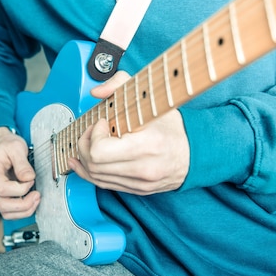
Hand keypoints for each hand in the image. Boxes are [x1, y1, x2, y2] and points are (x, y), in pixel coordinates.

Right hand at [0, 127, 39, 218]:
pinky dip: (23, 210)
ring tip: (36, 199)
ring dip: (24, 210)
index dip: (20, 189)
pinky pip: (11, 210)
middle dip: (24, 204)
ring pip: (6, 212)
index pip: (2, 189)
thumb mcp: (16, 147)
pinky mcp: (3, 195)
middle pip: (3, 205)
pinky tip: (32, 200)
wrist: (1, 144)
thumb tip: (29, 178)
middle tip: (37, 195)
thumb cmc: (7, 144)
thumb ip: (22, 163)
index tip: (31, 180)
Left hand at [68, 71, 189, 194]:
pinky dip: (89, 172)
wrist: (195, 154)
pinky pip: (104, 184)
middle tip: (92, 132)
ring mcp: (139, 183)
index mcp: (146, 145)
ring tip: (85, 144)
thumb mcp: (151, 99)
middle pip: (94, 164)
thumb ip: (120, 85)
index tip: (102, 123)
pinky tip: (80, 163)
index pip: (100, 151)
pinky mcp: (137, 190)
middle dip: (85, 145)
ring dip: (83, 159)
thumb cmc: (173, 128)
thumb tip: (96, 91)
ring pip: (95, 177)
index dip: (94, 135)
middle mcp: (142, 168)